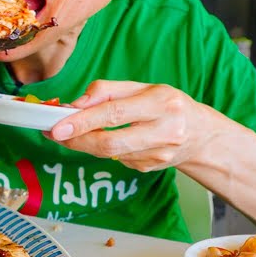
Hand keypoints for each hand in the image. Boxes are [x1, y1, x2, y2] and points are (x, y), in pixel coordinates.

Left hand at [46, 80, 221, 171]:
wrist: (202, 136)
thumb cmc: (167, 106)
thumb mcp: (143, 88)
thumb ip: (107, 91)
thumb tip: (75, 104)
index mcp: (163, 103)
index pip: (115, 113)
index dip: (82, 121)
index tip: (56, 126)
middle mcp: (165, 131)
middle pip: (110, 142)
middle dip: (76, 139)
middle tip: (53, 133)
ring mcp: (159, 154)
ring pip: (109, 154)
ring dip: (82, 145)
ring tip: (67, 135)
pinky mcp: (151, 168)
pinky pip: (117, 160)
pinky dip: (103, 150)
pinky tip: (103, 140)